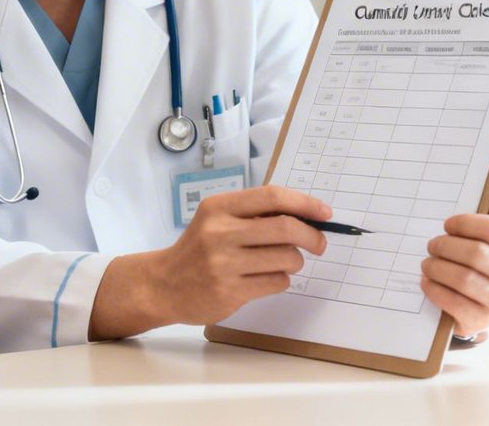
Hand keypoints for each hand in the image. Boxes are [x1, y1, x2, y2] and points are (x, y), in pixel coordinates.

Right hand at [153, 185, 330, 324]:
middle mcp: (219, 232)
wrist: (164, 285)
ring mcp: (224, 264)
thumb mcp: (217, 220)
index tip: (325, 214)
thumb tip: (307, 216)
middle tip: (319, 244)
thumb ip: (254, 214)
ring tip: (281, 263)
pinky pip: (277, 283)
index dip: (305, 203)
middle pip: (286, 228)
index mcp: (219, 207)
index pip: (272, 197)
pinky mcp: (229, 292)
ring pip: (286, 259)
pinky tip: (264, 278)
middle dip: (312, 236)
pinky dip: (281, 280)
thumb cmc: (199, 249)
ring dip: (294, 262)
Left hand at [420, 183, 488, 338]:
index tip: (447, 225)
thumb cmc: (475, 258)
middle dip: (446, 247)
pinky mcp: (482, 319)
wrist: (471, 299)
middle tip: (431, 245)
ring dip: (438, 269)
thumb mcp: (481, 231)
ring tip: (427, 264)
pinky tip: (427, 282)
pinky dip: (435, 290)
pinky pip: (455, 303)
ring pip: (464, 279)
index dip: (465, 224)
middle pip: (476, 254)